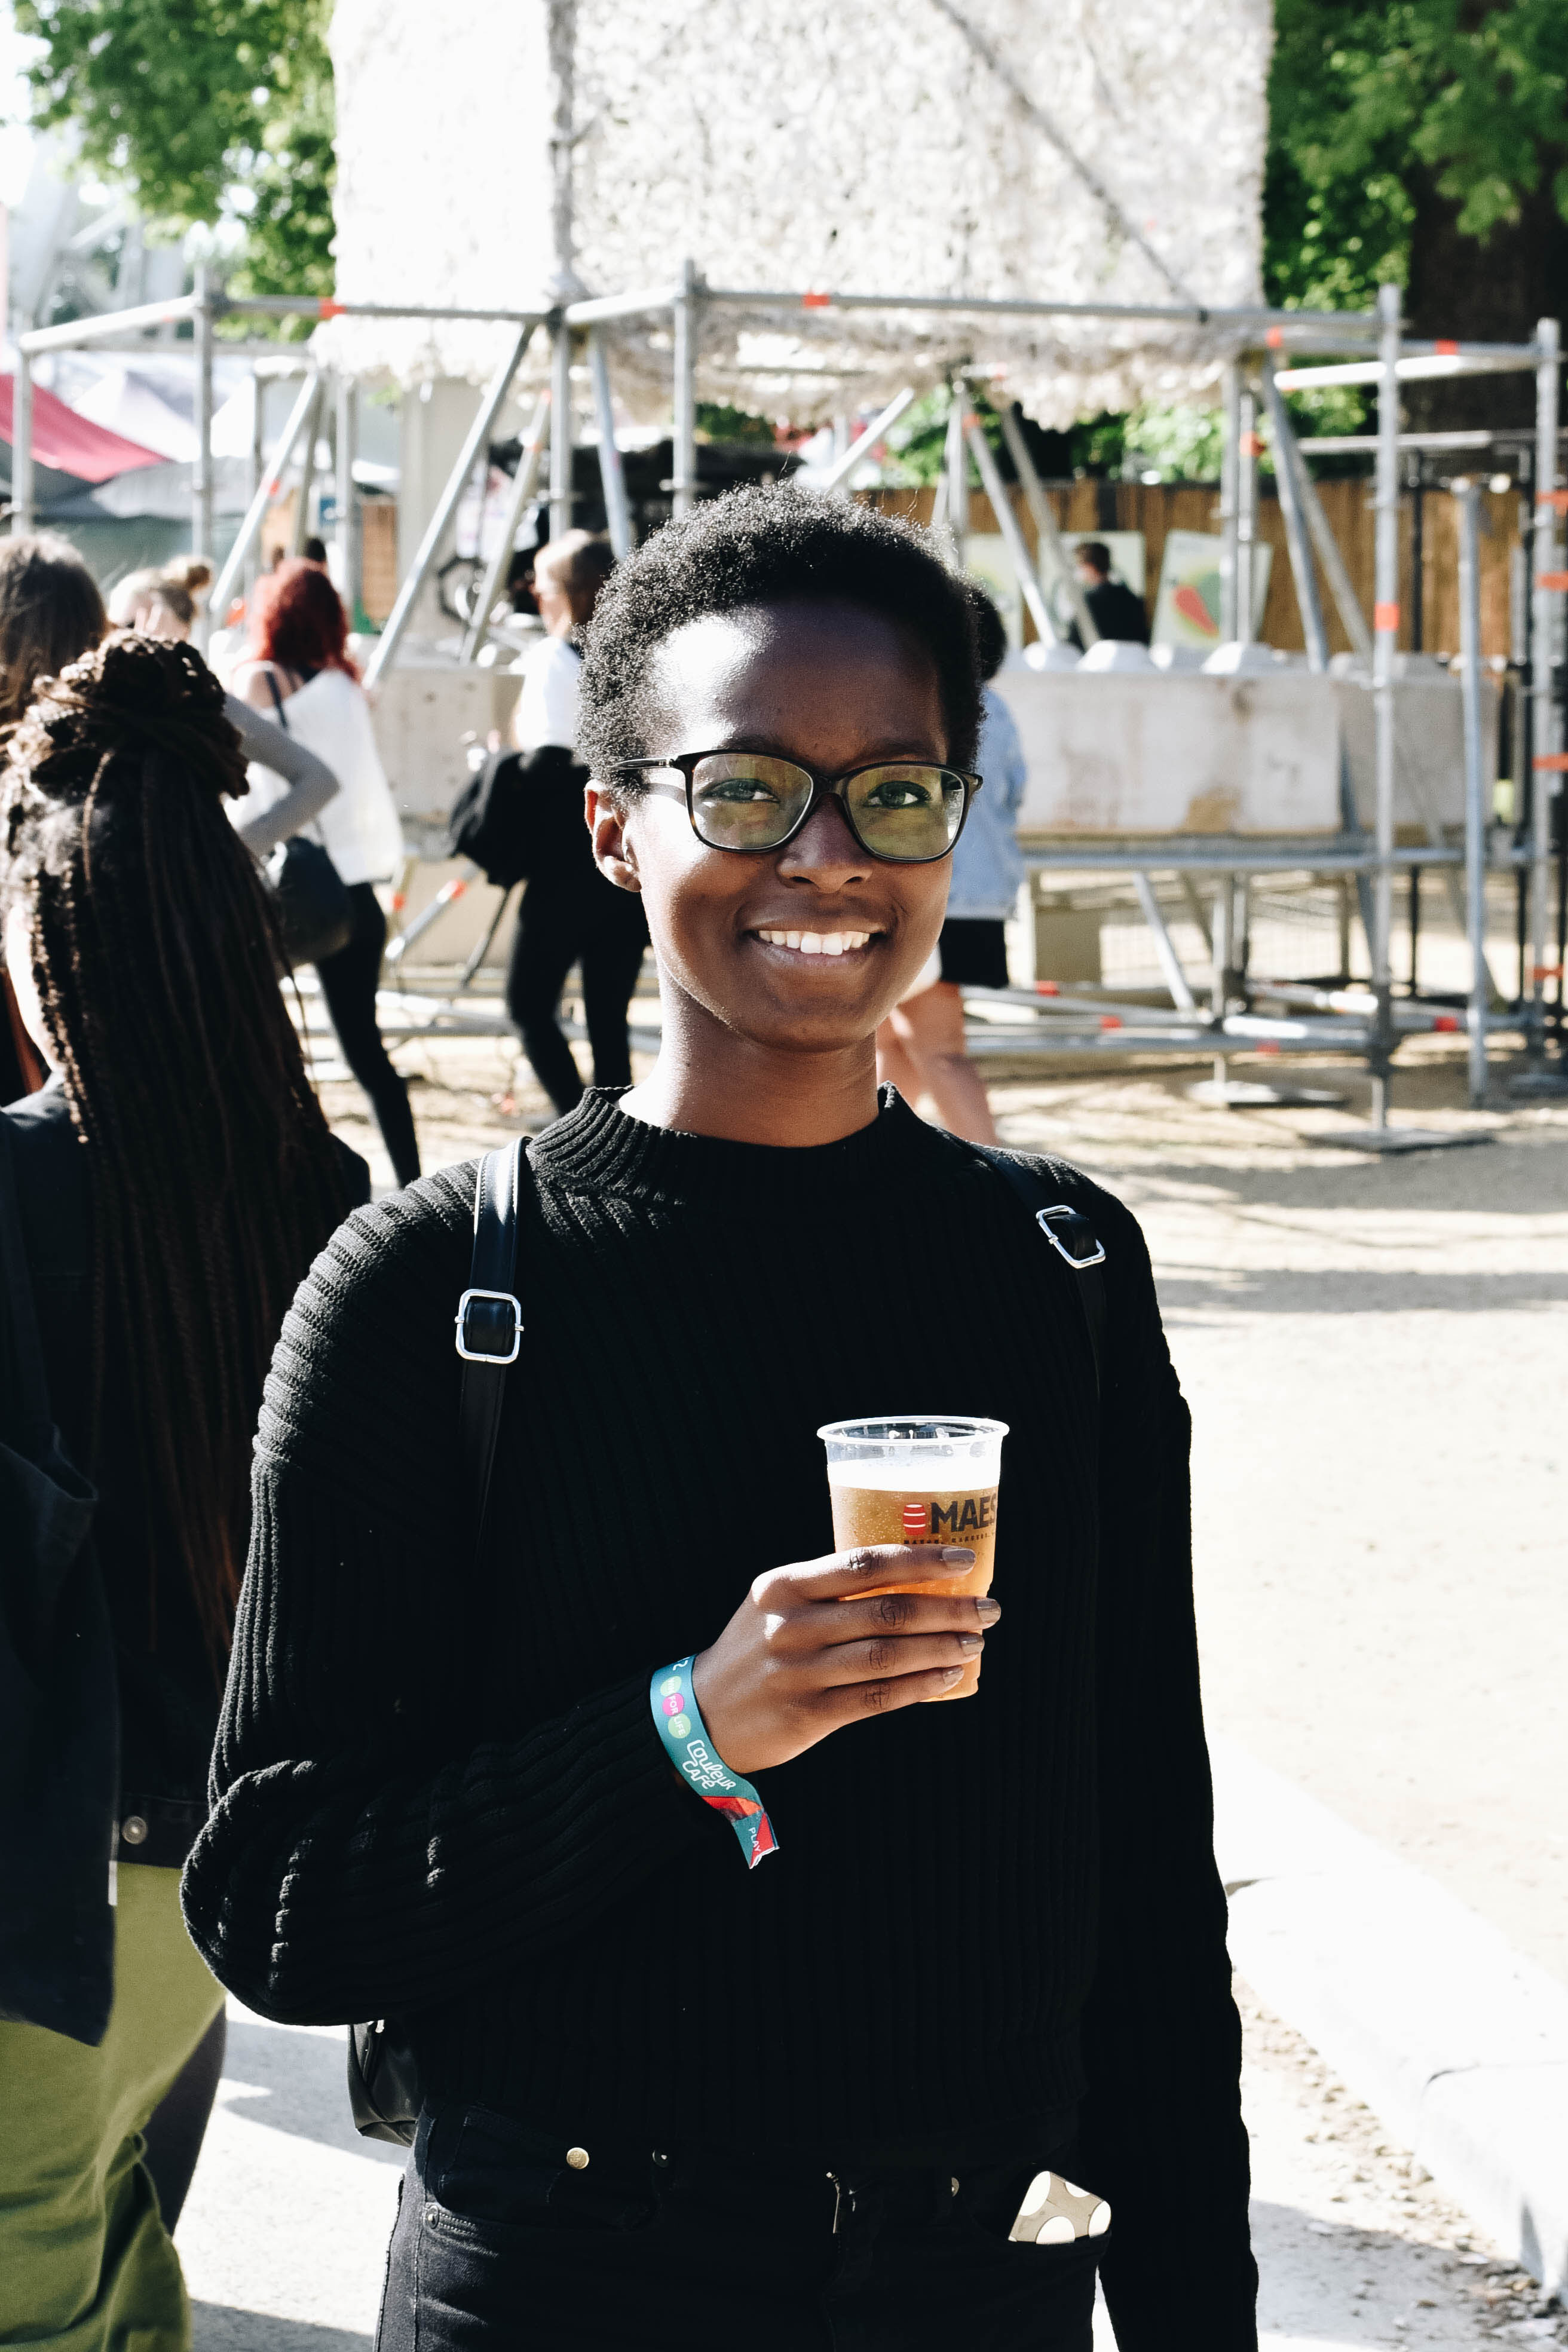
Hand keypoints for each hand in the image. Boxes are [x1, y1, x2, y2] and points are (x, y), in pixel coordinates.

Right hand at [690, 1546, 1000, 1775]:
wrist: (703, 1712)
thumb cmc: (757, 1647)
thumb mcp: (777, 1603)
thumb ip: (830, 1589)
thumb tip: (913, 1580)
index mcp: (785, 1585)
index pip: (865, 1564)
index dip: (921, 1560)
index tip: (965, 1560)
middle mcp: (791, 1625)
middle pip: (886, 1611)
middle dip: (948, 1608)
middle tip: (988, 1608)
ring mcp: (799, 1671)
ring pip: (888, 1656)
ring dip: (942, 1647)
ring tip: (975, 1641)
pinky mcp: (808, 1713)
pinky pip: (877, 1698)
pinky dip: (919, 1686)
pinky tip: (947, 1676)